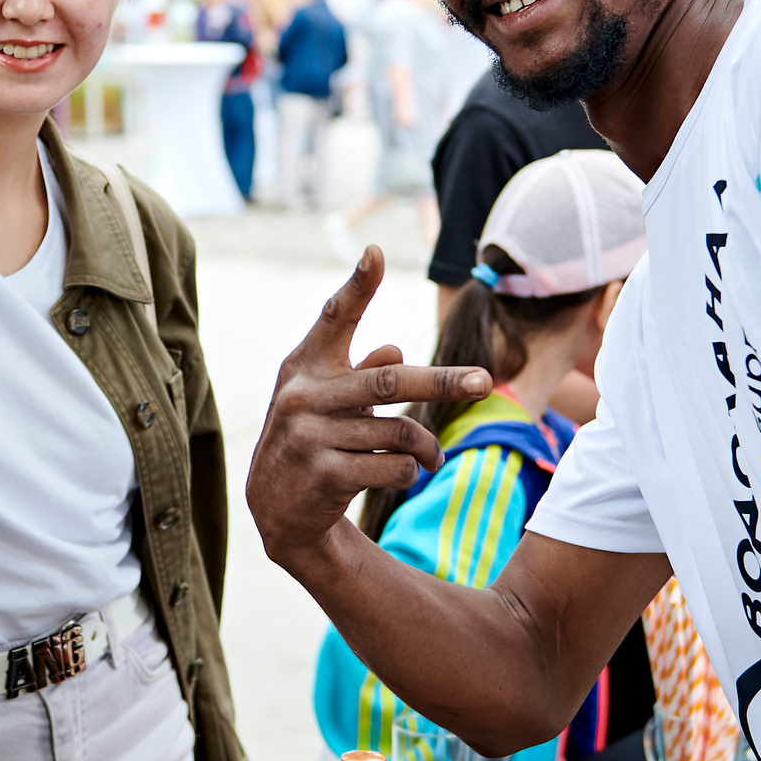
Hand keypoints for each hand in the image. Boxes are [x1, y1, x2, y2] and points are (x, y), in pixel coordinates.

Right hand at [245, 248, 488, 570]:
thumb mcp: (327, 398)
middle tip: (484, 382)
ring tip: (432, 457)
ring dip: (427, 449)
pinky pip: (392, 468)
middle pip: (389, 381)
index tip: (376, 253)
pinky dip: (409, 473)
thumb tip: (394, 349)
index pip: (334, 317)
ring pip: (399, 433)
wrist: (276, 507)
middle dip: (442, 382)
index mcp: (304, 365)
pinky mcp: (324, 475)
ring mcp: (310, 436)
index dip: (357, 286)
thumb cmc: (314, 435)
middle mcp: (303, 395)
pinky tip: (400, 476)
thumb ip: (360, 371)